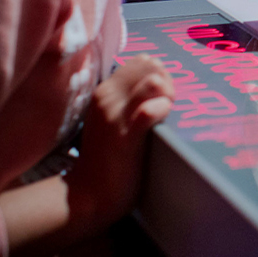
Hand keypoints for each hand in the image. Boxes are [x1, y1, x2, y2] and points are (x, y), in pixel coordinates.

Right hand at [64, 56, 173, 238]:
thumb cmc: (108, 156)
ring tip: (167, 112)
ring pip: (153, 82)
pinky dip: (162, 109)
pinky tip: (164, 117)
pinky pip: (150, 110)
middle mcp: (107, 97)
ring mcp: (114, 115)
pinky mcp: (125, 136)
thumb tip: (158, 79)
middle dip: (168, 80)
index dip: (160, 73)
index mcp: (104, 90)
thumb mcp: (114, 119)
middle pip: (150, 67)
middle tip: (168, 105)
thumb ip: (131, 98)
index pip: (141, 62)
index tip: (164, 95)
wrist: (89, 194)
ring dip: (169, 93)